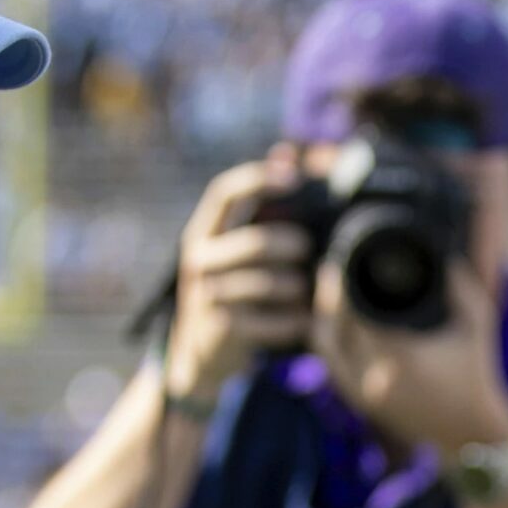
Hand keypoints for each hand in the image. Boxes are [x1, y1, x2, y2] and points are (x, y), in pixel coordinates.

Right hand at [162, 159, 313, 402]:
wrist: (201, 357)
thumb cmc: (232, 292)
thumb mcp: (236, 248)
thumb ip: (260, 205)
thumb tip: (287, 151)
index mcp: (203, 232)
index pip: (225, 193)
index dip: (258, 179)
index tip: (292, 177)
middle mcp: (199, 260)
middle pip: (255, 242)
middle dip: (291, 245)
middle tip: (308, 249)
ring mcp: (205, 296)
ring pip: (266, 283)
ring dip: (296, 286)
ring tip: (305, 290)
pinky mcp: (219, 328)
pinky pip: (270, 320)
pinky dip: (293, 320)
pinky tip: (301, 321)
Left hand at [312, 258, 507, 451]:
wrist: (470, 436)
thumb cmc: (476, 378)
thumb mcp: (477, 327)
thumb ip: (462, 288)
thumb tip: (446, 257)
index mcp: (399, 356)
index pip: (354, 313)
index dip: (341, 285)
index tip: (342, 262)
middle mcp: (373, 377)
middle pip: (330, 329)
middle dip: (327, 298)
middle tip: (330, 270)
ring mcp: (363, 394)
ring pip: (324, 350)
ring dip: (322, 320)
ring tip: (328, 295)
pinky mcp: (361, 404)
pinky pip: (332, 367)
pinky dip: (329, 343)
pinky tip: (333, 324)